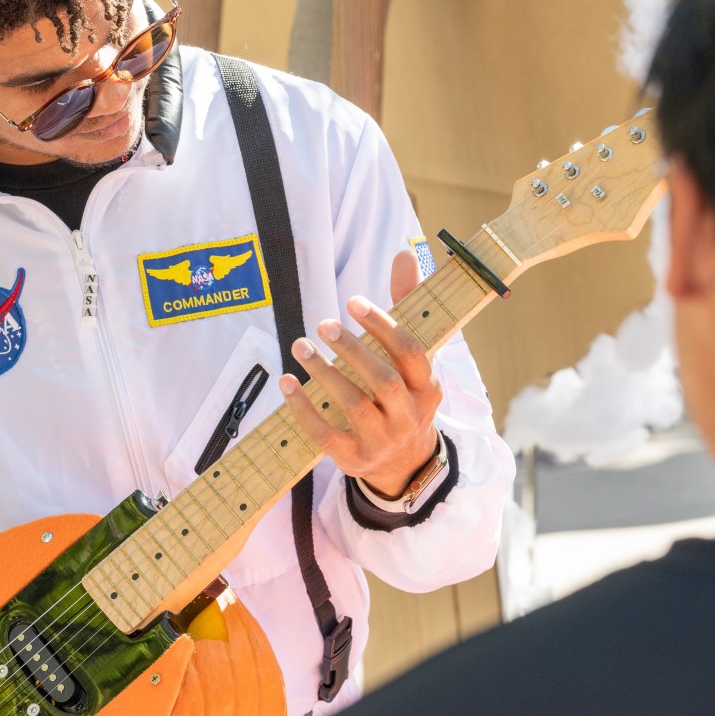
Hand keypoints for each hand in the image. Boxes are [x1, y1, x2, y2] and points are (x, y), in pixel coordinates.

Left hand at [282, 248, 441, 499]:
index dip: (382, 325)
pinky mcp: (354, 458)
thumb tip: (404, 253)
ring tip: (300, 345)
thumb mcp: (411, 358)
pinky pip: (325, 434)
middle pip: (383, 380)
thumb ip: (406, 306)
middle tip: (323, 325)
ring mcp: (382, 440)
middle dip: (351, 349)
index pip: (410, 352)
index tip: (353, 302)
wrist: (404, 462)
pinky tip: (287, 383)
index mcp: (428, 387)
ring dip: (323, 373)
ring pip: (353, 406)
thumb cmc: (403, 394)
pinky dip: (303, 408)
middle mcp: (409, 415)